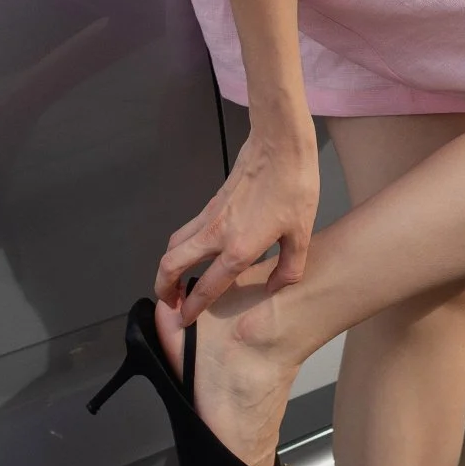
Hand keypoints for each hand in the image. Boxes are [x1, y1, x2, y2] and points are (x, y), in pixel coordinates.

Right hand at [155, 118, 319, 323]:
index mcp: (239, 248)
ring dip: (168, 266)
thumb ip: (289, 268)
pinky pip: (187, 230)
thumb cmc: (294, 186)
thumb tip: (276, 287)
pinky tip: (195, 254)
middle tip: (168, 303)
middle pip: (171, 264)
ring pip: (174, 244)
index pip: (206, 286)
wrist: (279, 144)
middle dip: (163, 287)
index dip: (192, 308)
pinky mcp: (212, 202)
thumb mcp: (302, 233)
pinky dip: (181, 248)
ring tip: (175, 282)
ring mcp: (210, 216)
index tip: (184, 321)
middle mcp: (216, 234)